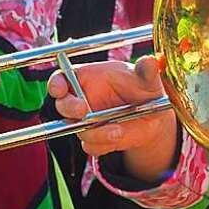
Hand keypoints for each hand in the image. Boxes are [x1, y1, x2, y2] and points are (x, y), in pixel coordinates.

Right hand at [48, 56, 176, 180]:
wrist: (152, 115)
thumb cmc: (142, 88)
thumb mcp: (146, 79)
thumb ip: (146, 72)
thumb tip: (150, 61)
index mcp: (87, 79)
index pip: (61, 79)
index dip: (56, 84)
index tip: (59, 89)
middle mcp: (82, 100)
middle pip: (62, 106)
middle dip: (70, 109)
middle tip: (84, 110)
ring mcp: (86, 122)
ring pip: (79, 130)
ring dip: (96, 132)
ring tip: (117, 130)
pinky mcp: (95, 139)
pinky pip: (92, 146)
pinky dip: (105, 145)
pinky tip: (120, 137)